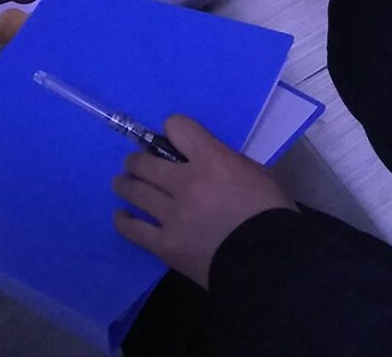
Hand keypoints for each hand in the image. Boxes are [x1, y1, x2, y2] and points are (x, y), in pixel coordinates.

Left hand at [112, 115, 294, 287]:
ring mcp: (172, 216)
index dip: (174, 128)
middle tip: (136, 163)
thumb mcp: (258, 174)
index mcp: (212, 160)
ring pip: (136, 192)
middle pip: (147, 162)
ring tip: (122, 182)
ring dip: (126, 184)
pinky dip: (124, 221)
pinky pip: (135, 231)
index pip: (178, 128)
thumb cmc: (270, 215)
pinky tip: (121, 216)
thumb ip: (230, 163)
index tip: (173, 135)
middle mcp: (186, 183)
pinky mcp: (166, 245)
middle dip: (138, 160)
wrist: (268, 264)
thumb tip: (210, 162)